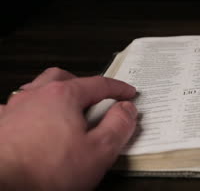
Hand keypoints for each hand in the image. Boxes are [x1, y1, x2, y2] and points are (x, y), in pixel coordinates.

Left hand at [0, 67, 137, 190]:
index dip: (118, 88)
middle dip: (83, 84)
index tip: (128, 94)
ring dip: (55, 95)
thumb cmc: (44, 173)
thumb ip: (118, 125)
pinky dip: (32, 112)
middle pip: (64, 78)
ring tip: (66, 112)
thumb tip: (127, 110)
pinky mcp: (0, 127)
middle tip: (96, 99)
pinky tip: (35, 126)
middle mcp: (35, 96)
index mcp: (63, 96)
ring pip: (37, 90)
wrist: (2, 188)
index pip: (99, 84)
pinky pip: (16, 109)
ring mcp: (13, 110)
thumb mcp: (100, 151)